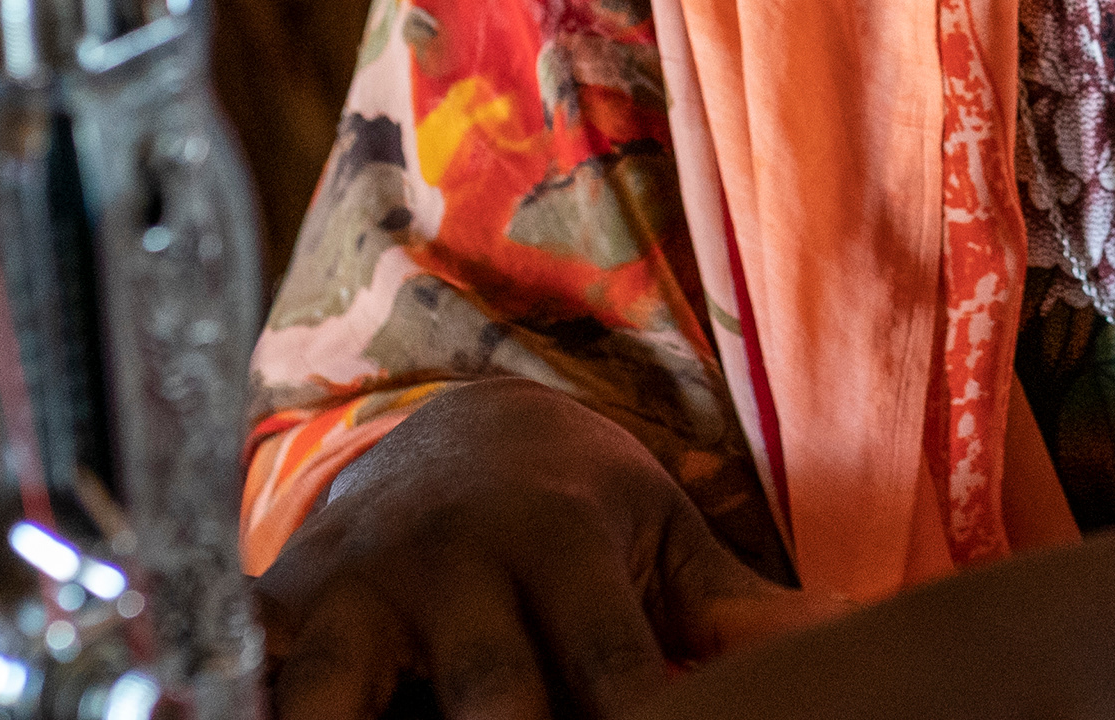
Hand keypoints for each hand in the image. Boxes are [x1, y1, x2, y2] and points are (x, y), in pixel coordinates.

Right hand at [259, 381, 837, 718]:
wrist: (450, 424)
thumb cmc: (578, 510)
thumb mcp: (662, 537)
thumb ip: (742, 612)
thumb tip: (864, 642)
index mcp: (561, 541)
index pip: (614, 673)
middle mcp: (453, 561)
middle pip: (489, 700)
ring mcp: (353, 589)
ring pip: (340, 700)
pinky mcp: (277, 612)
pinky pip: (249, 675)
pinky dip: (255, 699)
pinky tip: (270, 716)